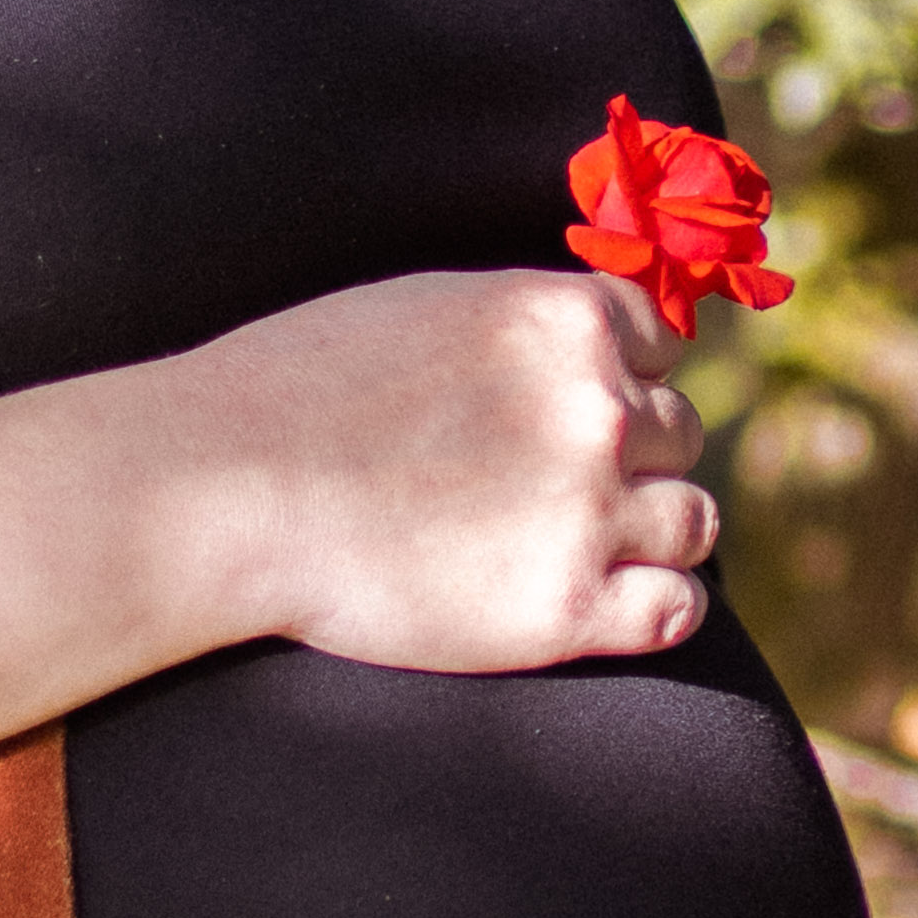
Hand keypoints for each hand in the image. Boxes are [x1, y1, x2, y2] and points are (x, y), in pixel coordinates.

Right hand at [203, 265, 716, 675]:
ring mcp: (588, 512)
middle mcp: (597, 409)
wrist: (224, 490)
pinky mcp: (565, 612)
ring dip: (650, 531)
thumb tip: (605, 346)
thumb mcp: (431, 306)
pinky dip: (657, 607)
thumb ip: (529, 324)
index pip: (660, 344)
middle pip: (679, 433)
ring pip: (693, 520)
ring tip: (570, 545)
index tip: (564, 411)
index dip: (619, 379)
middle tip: (546, 487)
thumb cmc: (300, 390)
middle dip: (629, 457)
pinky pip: (677, 609)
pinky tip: (604, 604)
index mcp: (566, 319)